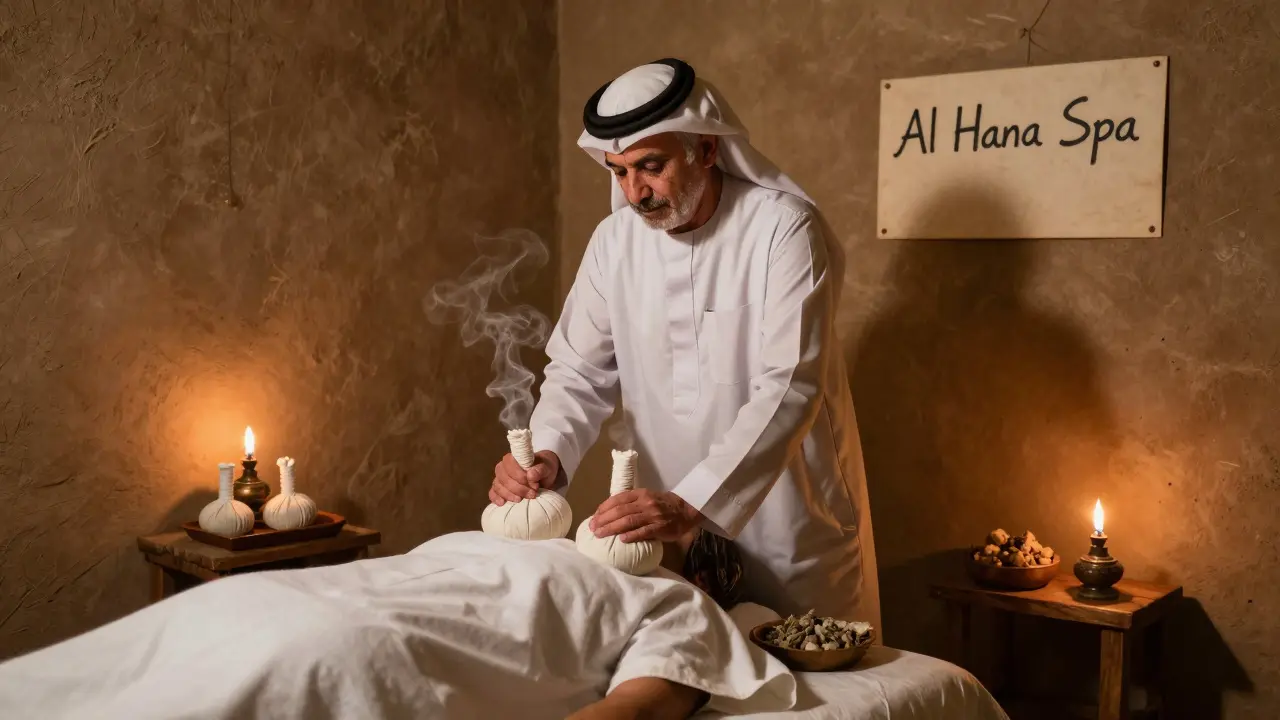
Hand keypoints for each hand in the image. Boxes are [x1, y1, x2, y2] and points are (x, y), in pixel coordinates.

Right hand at [489, 450, 560, 505]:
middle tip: (532, 494)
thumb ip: (540, 470)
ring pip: (498, 486)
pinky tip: (502, 503)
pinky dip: (496, 498)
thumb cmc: (544, 468)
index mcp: (514, 458)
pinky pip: (492, 493)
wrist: (544, 476)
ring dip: (509, 495)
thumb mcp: (547, 467)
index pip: (509, 464)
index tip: (533, 483)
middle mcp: (504, 467)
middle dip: (517, 488)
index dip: (519, 475)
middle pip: (503, 478)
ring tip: (522, 499)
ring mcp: (500, 478)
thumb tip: (530, 475)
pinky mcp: (500, 489)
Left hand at [588, 489, 703, 542]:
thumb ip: (632, 502)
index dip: (604, 507)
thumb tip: (610, 512)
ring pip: (628, 521)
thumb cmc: (663, 505)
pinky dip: (631, 535)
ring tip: (600, 534)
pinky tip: (622, 539)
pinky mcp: (660, 528)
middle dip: (603, 519)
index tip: (594, 516)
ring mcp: (653, 515)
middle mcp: (645, 503)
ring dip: (612, 528)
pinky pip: (643, 532)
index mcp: (641, 494)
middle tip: (592, 528)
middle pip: (620, 511)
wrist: (686, 510)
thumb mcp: (647, 497)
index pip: (618, 499)